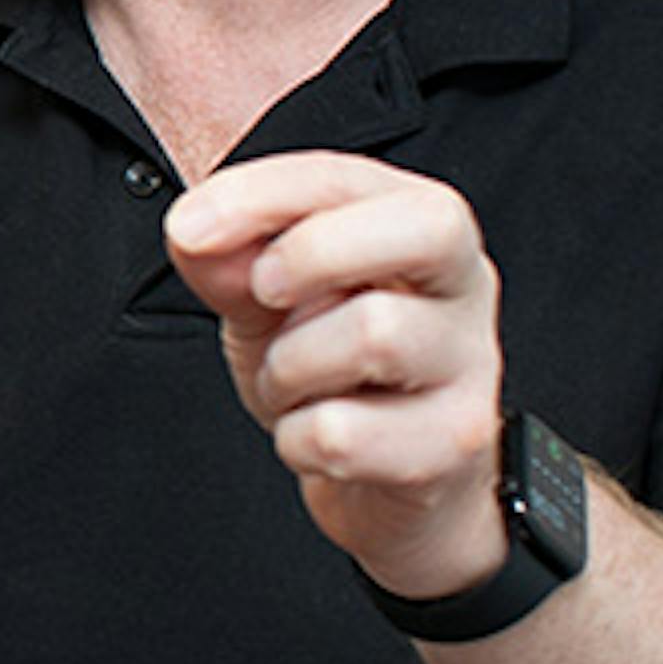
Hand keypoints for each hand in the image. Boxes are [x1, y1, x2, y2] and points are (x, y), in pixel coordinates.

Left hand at [163, 152, 507, 598]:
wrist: (387, 486)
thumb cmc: (337, 372)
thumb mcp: (269, 301)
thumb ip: (228, 258)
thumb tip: (193, 233)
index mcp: (419, 228)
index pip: (350, 178)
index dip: (261, 193)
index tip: (191, 226)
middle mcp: (464, 286)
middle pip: (421, 230)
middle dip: (314, 253)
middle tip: (264, 294)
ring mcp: (471, 366)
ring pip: (376, 332)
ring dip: (291, 366)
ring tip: (289, 383)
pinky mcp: (452, 444)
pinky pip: (347, 433)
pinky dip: (297, 440)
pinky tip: (314, 437)